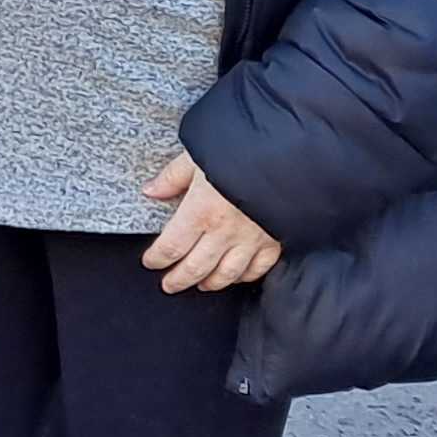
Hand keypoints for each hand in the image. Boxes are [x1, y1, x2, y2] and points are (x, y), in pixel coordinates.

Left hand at [141, 151, 282, 292]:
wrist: (287, 157)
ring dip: (209, 283)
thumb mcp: (197, 157)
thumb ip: (172, 177)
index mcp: (200, 211)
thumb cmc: (238, 152)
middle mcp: (223, 232)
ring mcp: (250, 241)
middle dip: (178, 280)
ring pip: (225, 275)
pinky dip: (244, 277)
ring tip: (199, 284)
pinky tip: (235, 277)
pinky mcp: (273, 242)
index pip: (171, 247)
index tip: (150, 262)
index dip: (156, 259)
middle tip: (168, 284)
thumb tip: (151, 190)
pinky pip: (257, 269)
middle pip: (195, 268)